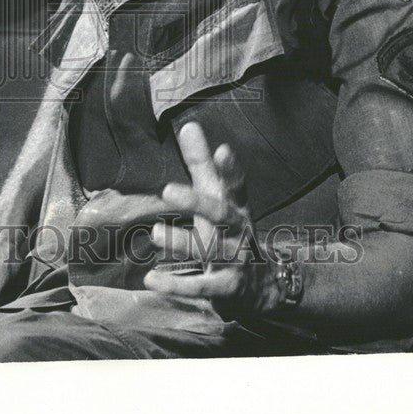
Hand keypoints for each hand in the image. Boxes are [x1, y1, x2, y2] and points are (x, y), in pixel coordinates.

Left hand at [144, 121, 277, 317]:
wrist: (261, 284)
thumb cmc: (229, 230)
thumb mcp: (218, 197)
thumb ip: (202, 165)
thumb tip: (188, 125)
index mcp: (236, 206)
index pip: (235, 185)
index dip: (230, 169)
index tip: (221, 149)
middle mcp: (237, 231)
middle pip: (221, 214)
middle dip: (197, 203)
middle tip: (167, 191)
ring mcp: (234, 260)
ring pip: (210, 250)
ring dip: (183, 242)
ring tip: (155, 232)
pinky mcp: (226, 288)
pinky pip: (201, 287)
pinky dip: (176, 285)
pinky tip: (151, 279)